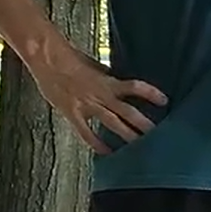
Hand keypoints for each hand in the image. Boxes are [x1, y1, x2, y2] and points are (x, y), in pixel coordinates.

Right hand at [29, 42, 167, 153]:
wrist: (47, 58)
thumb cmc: (70, 58)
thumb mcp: (94, 66)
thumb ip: (107, 77)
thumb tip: (120, 84)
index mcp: (108, 81)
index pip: (135, 87)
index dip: (150, 93)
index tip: (164, 101)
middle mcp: (101, 95)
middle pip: (128, 112)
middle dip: (144, 124)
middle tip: (159, 135)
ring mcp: (88, 106)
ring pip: (113, 124)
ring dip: (128, 135)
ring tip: (142, 147)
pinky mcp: (73, 114)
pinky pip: (87, 133)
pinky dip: (97, 144)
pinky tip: (107, 153)